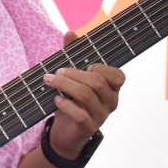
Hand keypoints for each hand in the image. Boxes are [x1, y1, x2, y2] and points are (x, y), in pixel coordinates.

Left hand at [43, 31, 124, 161]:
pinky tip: (55, 100)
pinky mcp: (87, 128)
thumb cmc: (71, 101)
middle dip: (73, 73)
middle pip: (97, 81)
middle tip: (55, 72)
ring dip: (64, 84)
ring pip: (87, 95)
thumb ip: (73, 55)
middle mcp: (110, 102)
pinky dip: (65, 104)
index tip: (83, 65)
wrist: (64, 135)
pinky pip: (79, 114)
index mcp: (111, 89)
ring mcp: (100, 116)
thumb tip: (71, 32)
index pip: (118, 75)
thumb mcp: (73, 78)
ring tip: (49, 81)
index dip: (100, 67)